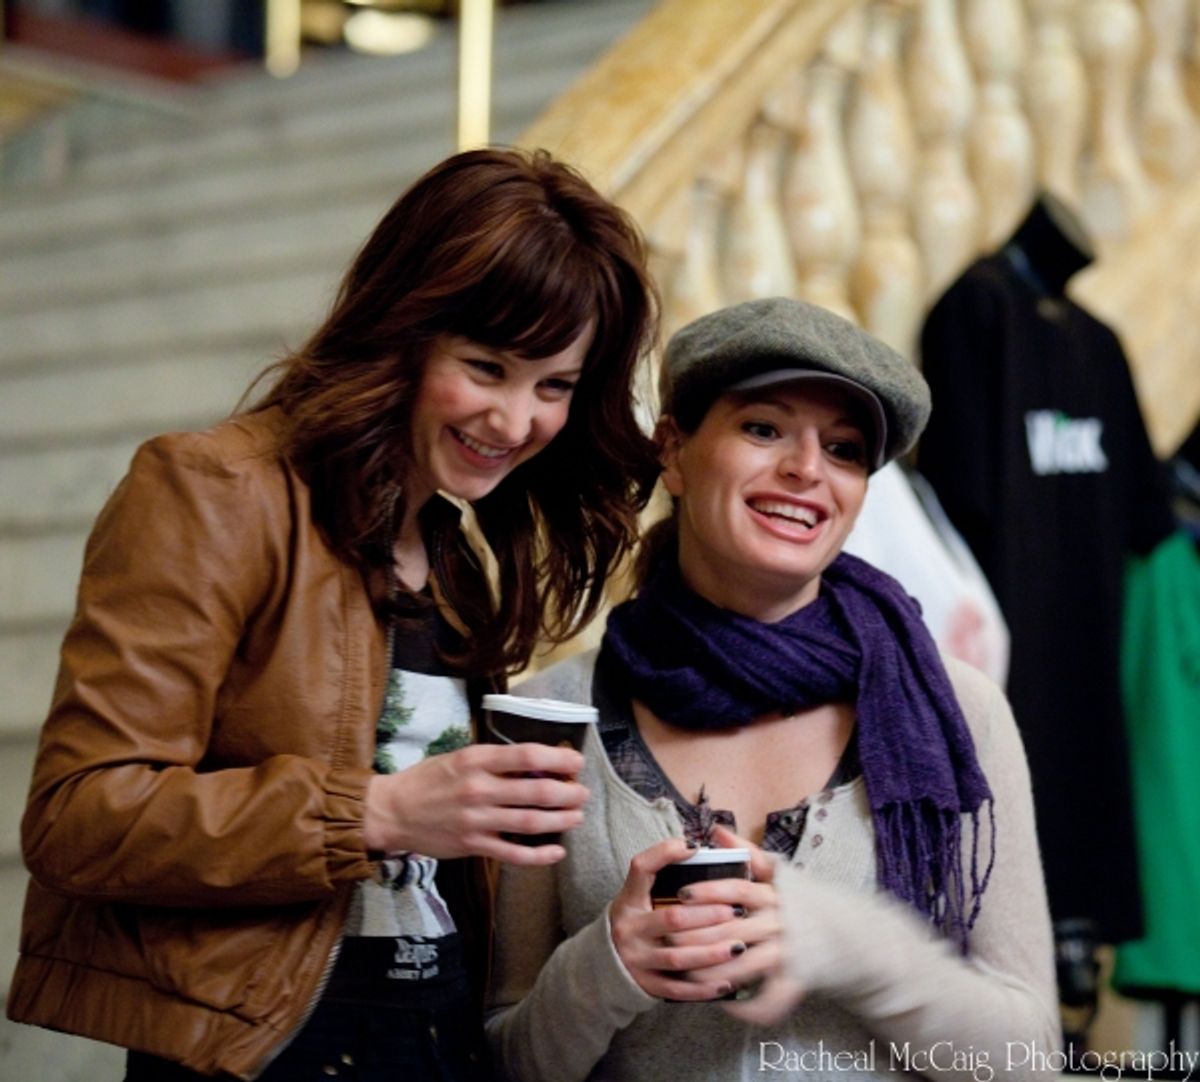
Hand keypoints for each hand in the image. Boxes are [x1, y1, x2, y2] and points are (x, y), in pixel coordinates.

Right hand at [363, 742, 588, 864]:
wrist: (392, 811)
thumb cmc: (428, 780)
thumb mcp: (460, 758)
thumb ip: (494, 761)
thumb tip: (535, 762)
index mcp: (477, 760)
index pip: (527, 756)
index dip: (558, 758)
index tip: (576, 761)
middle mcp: (479, 789)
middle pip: (536, 791)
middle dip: (568, 793)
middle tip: (582, 793)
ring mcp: (477, 820)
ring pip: (531, 822)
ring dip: (561, 820)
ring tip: (576, 817)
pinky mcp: (473, 845)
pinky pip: (513, 853)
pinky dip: (539, 855)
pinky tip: (556, 852)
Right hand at [609, 837, 746, 1001]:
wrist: (604, 964)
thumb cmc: (635, 922)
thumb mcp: (637, 896)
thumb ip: (660, 875)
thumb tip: (695, 846)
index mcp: (628, 900)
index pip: (641, 868)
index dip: (666, 854)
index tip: (695, 846)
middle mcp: (630, 928)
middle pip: (672, 918)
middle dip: (708, 915)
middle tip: (736, 910)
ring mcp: (636, 959)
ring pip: (678, 957)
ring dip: (711, 953)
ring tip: (738, 946)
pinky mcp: (645, 984)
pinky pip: (677, 989)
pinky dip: (702, 988)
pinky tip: (725, 983)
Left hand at [672, 825, 804, 1023]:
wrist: (848, 936)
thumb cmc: (804, 901)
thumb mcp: (781, 873)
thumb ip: (749, 853)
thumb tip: (717, 830)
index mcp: (776, 894)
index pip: (739, 889)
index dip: (709, 891)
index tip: (682, 893)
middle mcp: (782, 922)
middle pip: (734, 929)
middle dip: (698, 935)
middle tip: (669, 936)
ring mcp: (789, 953)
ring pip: (745, 966)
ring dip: (712, 971)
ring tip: (684, 972)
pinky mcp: (796, 981)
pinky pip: (769, 999)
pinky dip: (745, 1006)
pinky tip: (720, 1002)